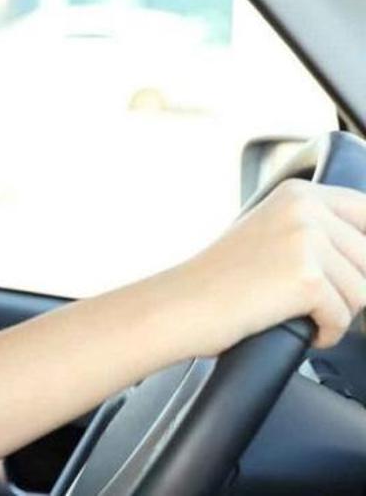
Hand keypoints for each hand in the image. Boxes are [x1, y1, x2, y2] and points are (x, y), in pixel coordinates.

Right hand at [162, 178, 365, 356]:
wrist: (180, 306)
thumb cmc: (220, 283)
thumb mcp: (272, 236)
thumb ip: (319, 232)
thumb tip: (365, 256)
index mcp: (298, 193)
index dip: (362, 253)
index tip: (347, 274)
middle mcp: (305, 208)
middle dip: (347, 290)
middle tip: (306, 301)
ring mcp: (306, 240)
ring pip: (363, 292)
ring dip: (335, 313)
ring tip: (294, 312)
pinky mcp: (307, 278)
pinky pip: (344, 318)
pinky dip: (323, 334)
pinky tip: (294, 326)